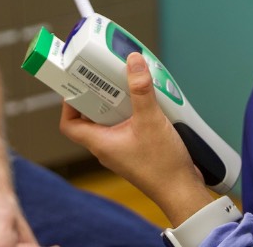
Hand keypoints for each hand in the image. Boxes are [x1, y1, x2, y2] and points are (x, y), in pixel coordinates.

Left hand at [59, 54, 214, 225]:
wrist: (182, 190)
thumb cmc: (162, 167)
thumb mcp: (150, 120)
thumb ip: (141, 90)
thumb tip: (132, 62)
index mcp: (100, 142)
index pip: (69, 124)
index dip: (69, 102)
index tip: (78, 83)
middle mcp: (108, 146)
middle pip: (91, 116)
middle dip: (98, 93)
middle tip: (106, 74)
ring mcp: (122, 148)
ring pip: (112, 119)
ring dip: (119, 100)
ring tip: (128, 82)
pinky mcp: (137, 148)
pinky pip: (128, 124)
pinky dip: (134, 110)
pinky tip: (147, 100)